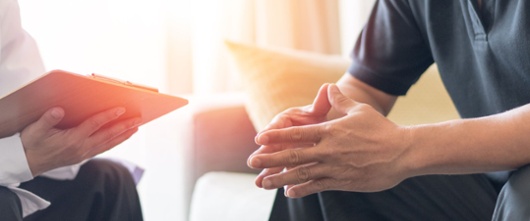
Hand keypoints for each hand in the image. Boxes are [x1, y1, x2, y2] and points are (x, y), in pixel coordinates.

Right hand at [21, 107, 140, 175]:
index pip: (94, 125)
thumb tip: (58, 110)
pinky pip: (103, 148)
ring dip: (123, 135)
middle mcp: (81, 148)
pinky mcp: (83, 156)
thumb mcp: (34, 130)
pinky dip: (115, 142)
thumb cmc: (30, 143)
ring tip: (136, 128)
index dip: (108, 116)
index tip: (121, 109)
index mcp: (71, 140)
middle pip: (108, 136)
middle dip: (124, 127)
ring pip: (108, 144)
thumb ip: (47, 120)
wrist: (27, 162)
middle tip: (139, 119)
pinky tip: (121, 136)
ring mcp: (83, 153)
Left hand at [248, 84, 412, 197]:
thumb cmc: (381, 129)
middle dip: (270, 159)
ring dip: (280, 178)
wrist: (402, 153)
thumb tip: (329, 87)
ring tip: (262, 182)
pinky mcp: (343, 182)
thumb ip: (341, 100)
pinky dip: (302, 189)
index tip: (259, 139)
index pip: (297, 134)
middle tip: (251, 162)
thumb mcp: (359, 110)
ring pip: (301, 174)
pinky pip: (318, 186)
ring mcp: (334, 168)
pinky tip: (289, 192)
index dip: (276, 136)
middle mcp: (328, 150)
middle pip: (293, 155)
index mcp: (330, 132)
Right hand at [248, 84, 332, 187]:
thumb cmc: (319, 116)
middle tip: (253, 162)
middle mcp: (282, 136)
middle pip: (271, 146)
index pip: (277, 125)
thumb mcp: (319, 110)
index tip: (260, 138)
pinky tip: (279, 191)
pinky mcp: (289, 163)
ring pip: (275, 162)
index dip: (269, 132)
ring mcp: (285, 150)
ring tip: (259, 183)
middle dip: (263, 155)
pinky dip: (281, 180)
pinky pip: (284, 172)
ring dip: (268, 172)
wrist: (325, 128)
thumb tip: (328, 87)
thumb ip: (321, 102)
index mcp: (286, 120)